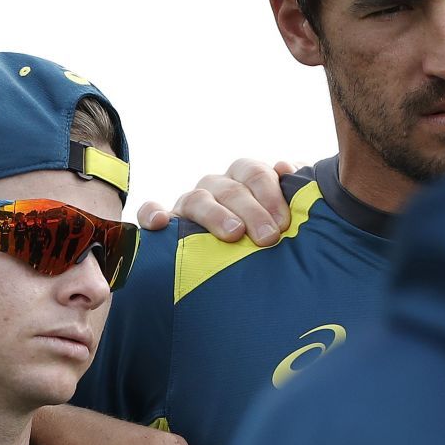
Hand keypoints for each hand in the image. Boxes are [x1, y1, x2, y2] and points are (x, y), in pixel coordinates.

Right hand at [136, 159, 303, 245]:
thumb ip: (293, 192)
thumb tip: (287, 167)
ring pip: (197, 198)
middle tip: (269, 237)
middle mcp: (216, 187)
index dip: (271, 194)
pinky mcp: (166, 223)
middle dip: (252, 211)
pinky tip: (161, 223)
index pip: (255, 174)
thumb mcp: (284, 218)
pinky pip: (151, 211)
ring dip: (216, 214)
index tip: (284, 223)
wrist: (236, 276)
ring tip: (233, 234)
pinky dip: (154, 214)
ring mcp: (189, 205)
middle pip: (231, 188)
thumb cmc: (266, 240)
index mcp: (244, 180)